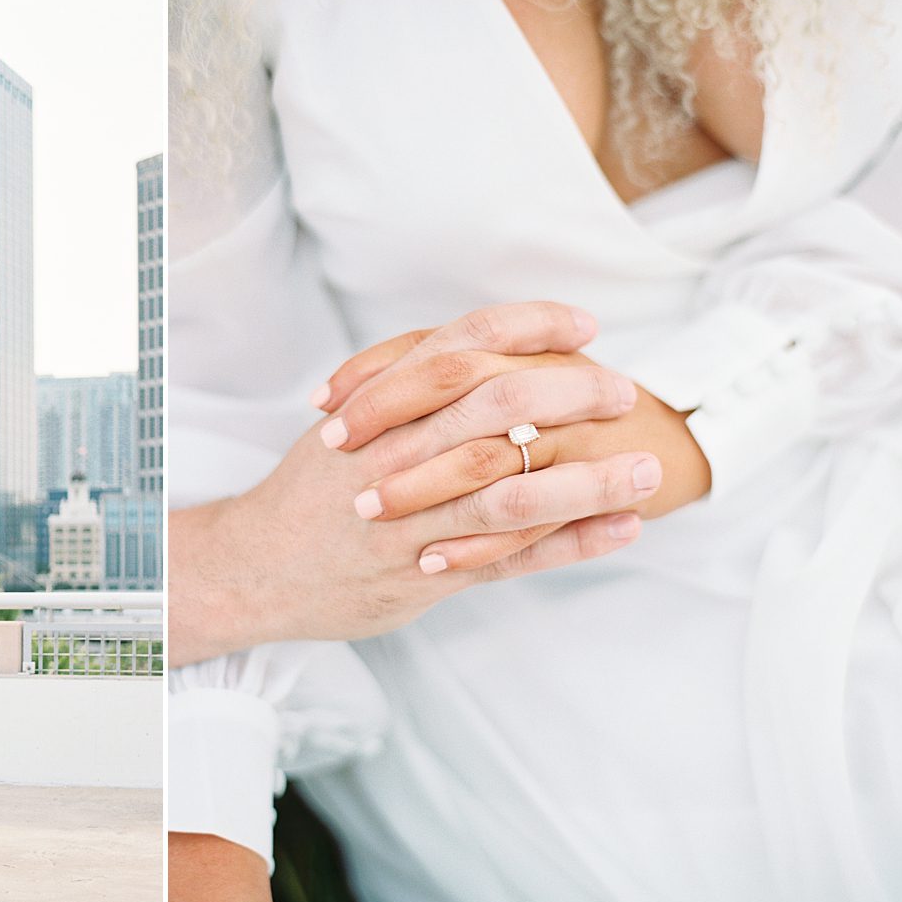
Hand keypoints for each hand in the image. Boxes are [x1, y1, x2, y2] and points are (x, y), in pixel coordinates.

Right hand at [168, 303, 659, 666]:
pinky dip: (572, 544)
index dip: (527, 327)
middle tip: (623, 392)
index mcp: (376, 408)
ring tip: (647, 469)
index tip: (583, 325)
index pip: (457, 346)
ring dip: (588, 479)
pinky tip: (624, 528)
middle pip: (493, 409)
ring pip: (509, 493)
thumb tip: (485, 342)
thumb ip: (408, 383)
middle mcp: (392, 457)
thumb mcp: (349, 420)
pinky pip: (508, 559)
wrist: (255, 567)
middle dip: (570, 394)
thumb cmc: (313, 488)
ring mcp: (409, 521)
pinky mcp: (424, 576)